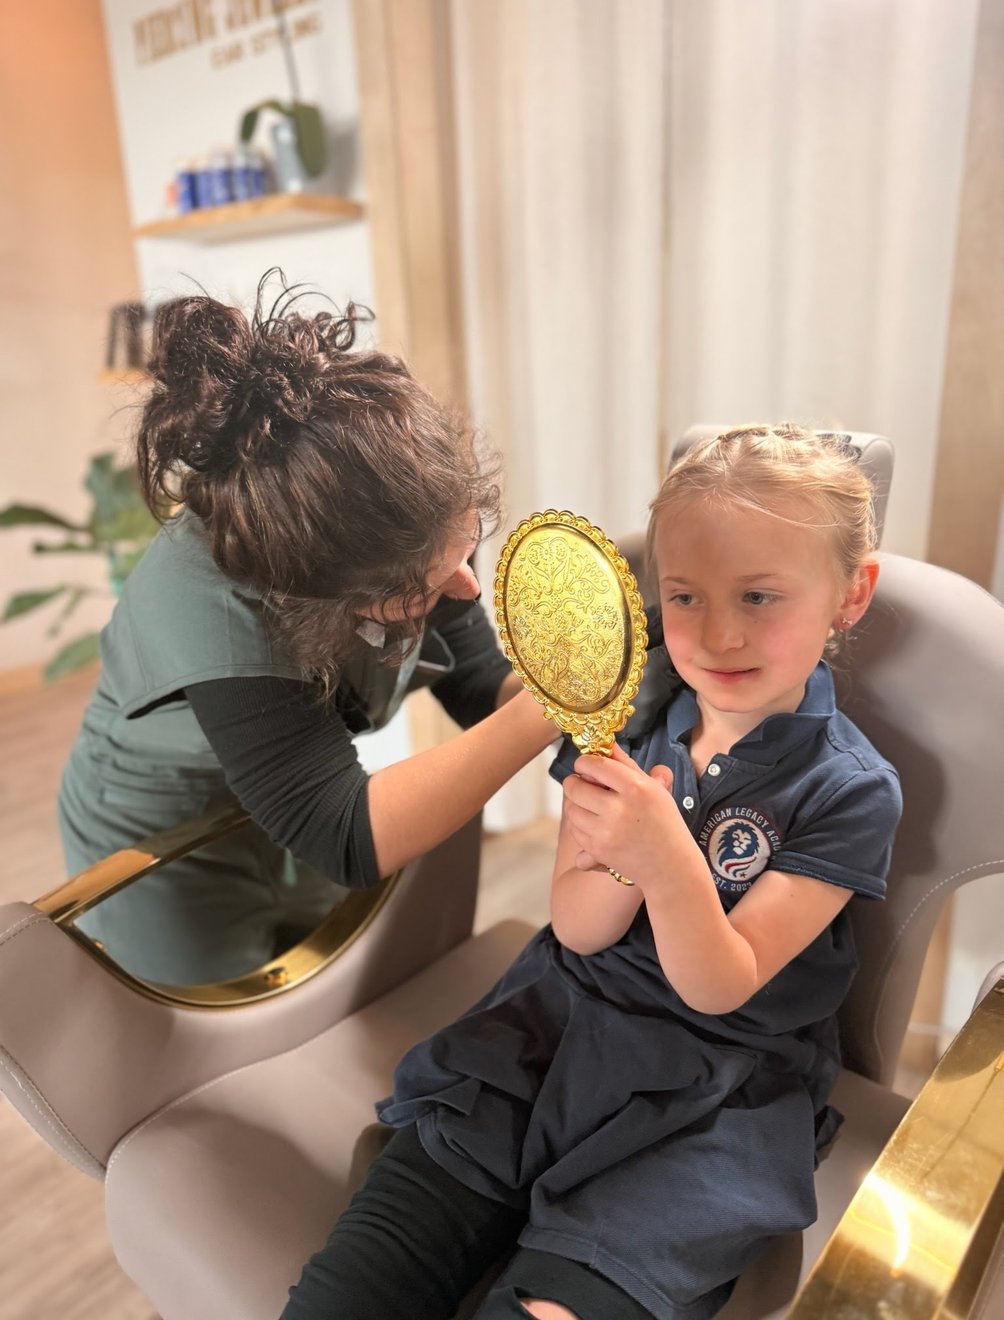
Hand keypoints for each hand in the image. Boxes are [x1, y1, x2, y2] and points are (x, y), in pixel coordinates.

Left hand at [565, 744, 676, 878]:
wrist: (671, 866)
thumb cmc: (665, 823)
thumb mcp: (654, 789)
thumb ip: (627, 765)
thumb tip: (606, 744)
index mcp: (636, 788)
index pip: (596, 765)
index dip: (584, 762)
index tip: (585, 764)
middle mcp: (619, 809)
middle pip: (575, 786)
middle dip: (575, 782)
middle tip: (581, 783)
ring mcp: (606, 832)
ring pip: (571, 808)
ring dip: (575, 803)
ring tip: (589, 803)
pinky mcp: (598, 850)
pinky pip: (574, 829)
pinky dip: (579, 823)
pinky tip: (592, 822)